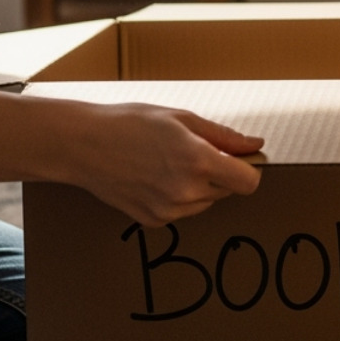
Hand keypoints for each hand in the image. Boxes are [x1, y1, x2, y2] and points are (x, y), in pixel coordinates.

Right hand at [68, 103, 264, 227]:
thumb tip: (256, 145)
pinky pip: (183, 210)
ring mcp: (169, 210)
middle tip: (191, 149)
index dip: (248, 168)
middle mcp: (186, 192)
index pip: (249, 182)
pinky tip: (155, 176)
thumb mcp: (182, 119)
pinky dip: (179, 196)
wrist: (83, 146)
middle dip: (221, 171)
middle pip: (228, 190)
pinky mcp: (153, 221)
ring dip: (200, 184)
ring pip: (207, 201)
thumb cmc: (130, 123)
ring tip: (168, 161)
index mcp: (197, 161)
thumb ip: (224, 136)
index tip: (238, 157)